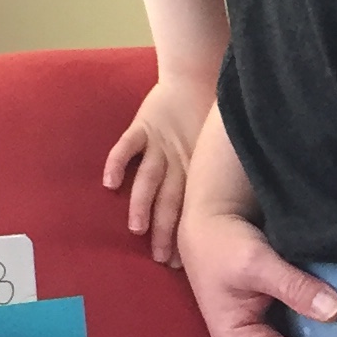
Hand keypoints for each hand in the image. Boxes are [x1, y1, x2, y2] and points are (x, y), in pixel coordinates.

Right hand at [102, 75, 213, 269]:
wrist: (198, 73)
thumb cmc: (207, 115)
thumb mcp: (213, 149)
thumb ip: (212, 177)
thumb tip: (226, 213)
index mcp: (194, 170)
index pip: (187, 209)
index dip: (181, 235)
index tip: (178, 263)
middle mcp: (177, 162)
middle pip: (169, 201)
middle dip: (164, 231)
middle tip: (161, 258)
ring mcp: (159, 145)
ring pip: (149, 179)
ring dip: (143, 204)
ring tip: (138, 228)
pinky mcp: (143, 126)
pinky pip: (127, 146)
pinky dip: (118, 163)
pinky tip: (110, 182)